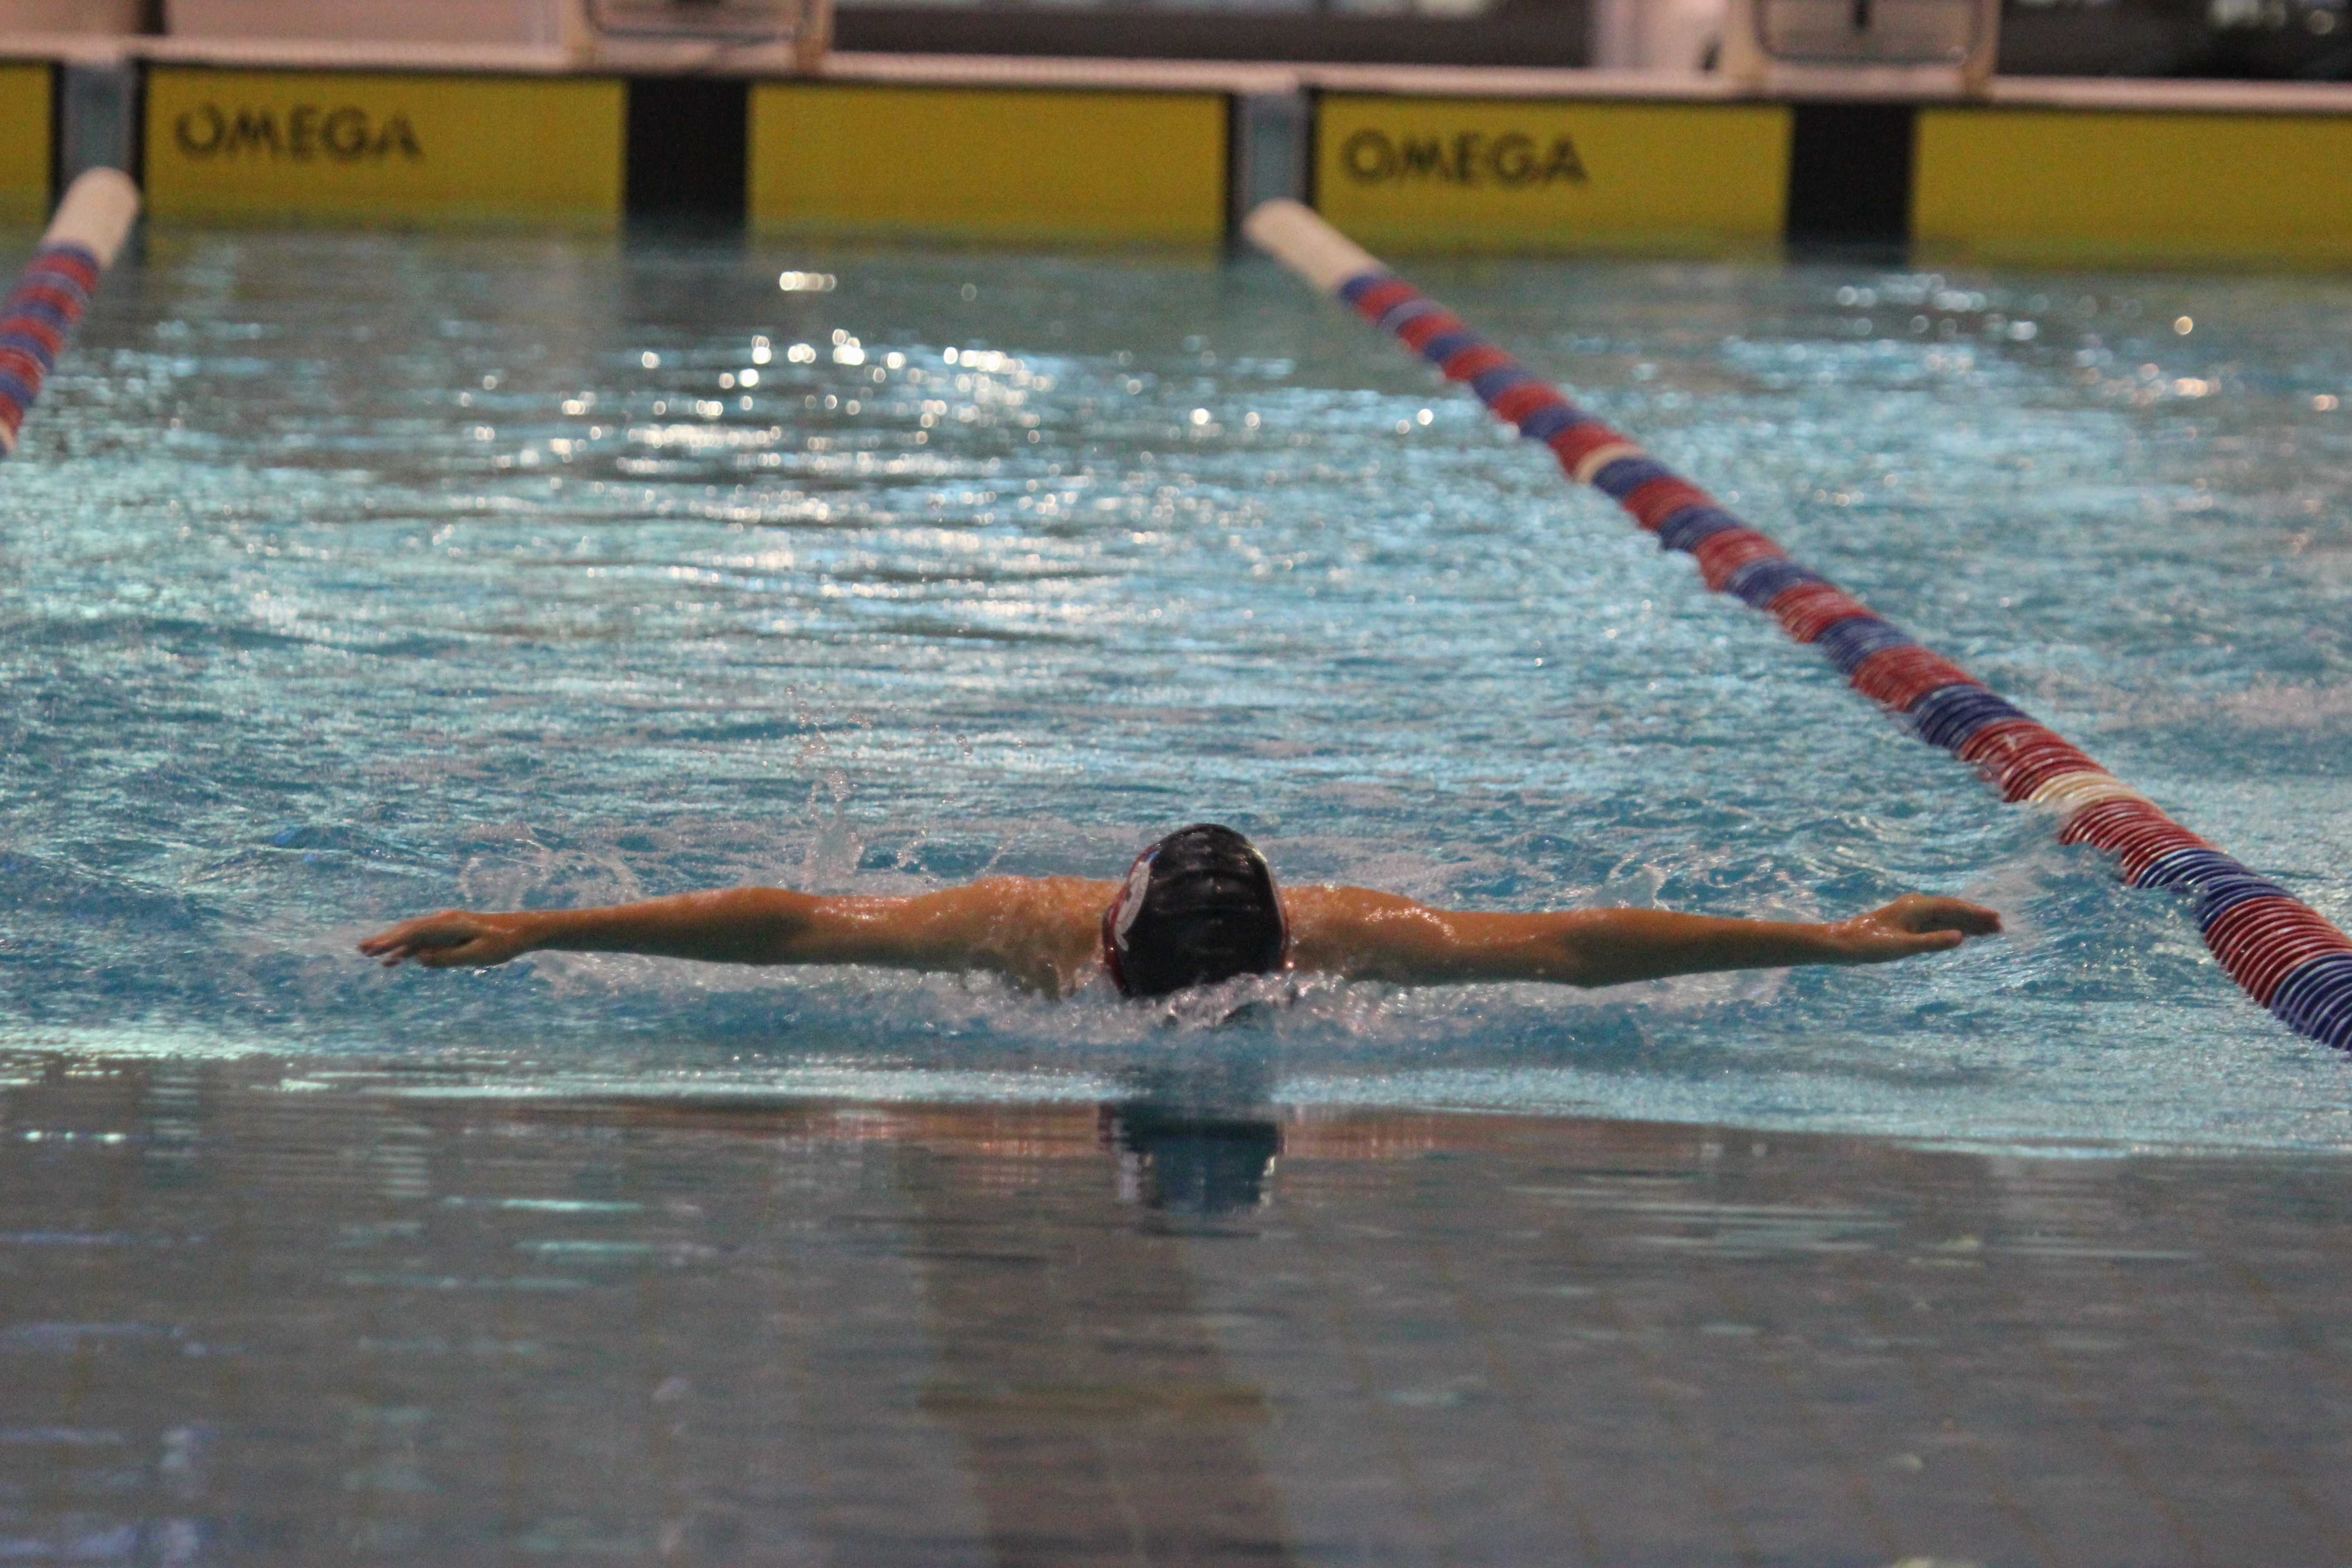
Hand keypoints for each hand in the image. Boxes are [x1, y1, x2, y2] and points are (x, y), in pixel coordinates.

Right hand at [357, 910, 535, 968]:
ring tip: (368, 953)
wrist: (522, 931)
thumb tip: (417, 959)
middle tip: (361, 949)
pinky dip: (407, 950)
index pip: (415, 932)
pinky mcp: (449, 935)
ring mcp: (445, 927)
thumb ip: (448, 958)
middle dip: (385, 940)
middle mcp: (444, 922)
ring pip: (413, 935)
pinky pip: (424, 942)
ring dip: (392, 944)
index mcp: (450, 924)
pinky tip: (393, 961)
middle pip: (409, 930)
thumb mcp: (477, 954)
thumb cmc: (503, 944)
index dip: (393, 941)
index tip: (375, 949)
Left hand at [1825, 894, 2001, 964]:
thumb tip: (1961, 938)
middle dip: (1976, 918)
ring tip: (1989, 932)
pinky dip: (1952, 929)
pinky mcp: (1907, 925)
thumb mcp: (1903, 947)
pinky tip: (1964, 935)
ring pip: (1946, 917)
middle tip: (2000, 927)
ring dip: (1966, 924)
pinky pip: (1936, 924)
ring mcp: (1911, 915)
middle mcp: (1916, 907)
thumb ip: (1932, 942)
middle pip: (1953, 910)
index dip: (1976, 913)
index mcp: (1916, 907)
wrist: (1843, 944)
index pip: (1953, 908)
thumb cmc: (1870, 945)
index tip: (1996, 918)